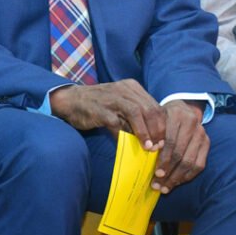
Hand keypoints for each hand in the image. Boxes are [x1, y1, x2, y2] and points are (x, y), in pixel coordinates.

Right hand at [50, 79, 166, 149]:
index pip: (155, 105)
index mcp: (132, 87)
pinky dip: (124, 135)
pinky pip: (117, 123)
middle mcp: (124, 89)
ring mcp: (112, 98)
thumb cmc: (100, 104)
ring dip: (145, 132)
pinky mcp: (101, 110)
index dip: (162, 124)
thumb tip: (153, 134)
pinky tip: (128, 145)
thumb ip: (136, 114)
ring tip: (148, 147)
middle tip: (158, 146)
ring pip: (136, 113)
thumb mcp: (121, 103)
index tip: (163, 140)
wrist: (72, 100)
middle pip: (149, 109)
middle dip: (157, 130)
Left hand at [152, 100, 208, 193]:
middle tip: (157, 185)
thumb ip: (152, 134)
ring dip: (176, 178)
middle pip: (180, 153)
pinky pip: (199, 164)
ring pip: (190, 161)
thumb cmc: (163, 117)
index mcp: (177, 115)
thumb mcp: (155, 120)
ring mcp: (201, 133)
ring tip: (165, 188)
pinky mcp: (207, 142)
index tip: (156, 174)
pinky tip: (176, 182)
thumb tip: (145, 154)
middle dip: (168, 172)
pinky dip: (187, 176)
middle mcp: (192, 122)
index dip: (163, 159)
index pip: (170, 141)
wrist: (182, 109)